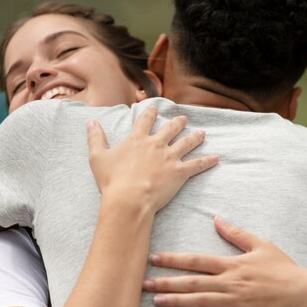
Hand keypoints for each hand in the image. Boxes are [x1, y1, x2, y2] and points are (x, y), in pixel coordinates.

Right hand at [86, 106, 218, 213]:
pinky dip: (207, 161)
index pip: (145, 120)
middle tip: (183, 119)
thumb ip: (95, 138)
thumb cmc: (112, 180)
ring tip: (201, 133)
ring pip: (186, 143)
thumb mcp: (97, 157)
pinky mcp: (180, 172)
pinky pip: (197, 164)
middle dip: (177, 123)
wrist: (129, 199)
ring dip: (195, 137)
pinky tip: (216, 158)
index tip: (155, 107)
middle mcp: (156, 144)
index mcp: (137, 139)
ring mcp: (170, 157)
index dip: (150, 112)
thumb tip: (90, 122)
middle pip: (170, 129)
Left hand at [143, 216, 306, 306]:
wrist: (304, 293)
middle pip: (192, 282)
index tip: (154, 258)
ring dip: (177, 301)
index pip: (196, 260)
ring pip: (200, 302)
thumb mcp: (260, 244)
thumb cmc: (282, 267)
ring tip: (156, 301)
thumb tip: (216, 219)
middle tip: (143, 283)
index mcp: (231, 264)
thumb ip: (236, 234)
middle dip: (166, 281)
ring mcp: (235, 301)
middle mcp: (229, 282)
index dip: (173, 259)